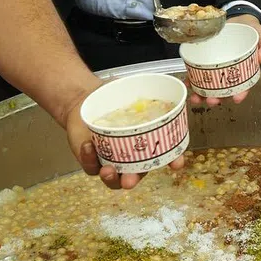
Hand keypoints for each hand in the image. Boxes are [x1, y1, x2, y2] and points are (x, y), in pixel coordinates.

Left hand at [65, 83, 184, 190]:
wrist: (83, 99)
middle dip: (134, 180)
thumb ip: (144, 88)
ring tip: (107, 169)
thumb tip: (161, 80)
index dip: (173, 160)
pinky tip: (89, 145)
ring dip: (111, 178)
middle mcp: (132, 156)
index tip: (177, 163)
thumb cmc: (111, 96)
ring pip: (113, 180)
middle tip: (130, 180)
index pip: (165, 155)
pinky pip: (91, 166)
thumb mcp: (130, 90)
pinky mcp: (91, 161)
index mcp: (147, 141)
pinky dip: (90, 158)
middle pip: (137, 175)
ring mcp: (111, 160)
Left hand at [187, 14, 260, 106]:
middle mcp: (229, 73)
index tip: (237, 99)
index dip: (241, 94)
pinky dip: (191, 80)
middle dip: (217, 98)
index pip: (243, 86)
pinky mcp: (204, 60)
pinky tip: (188, 83)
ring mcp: (216, 68)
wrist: (237, 20)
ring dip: (201, 94)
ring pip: (208, 86)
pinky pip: (197, 73)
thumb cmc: (251, 31)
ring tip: (196, 98)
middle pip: (223, 90)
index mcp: (245, 71)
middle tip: (212, 101)